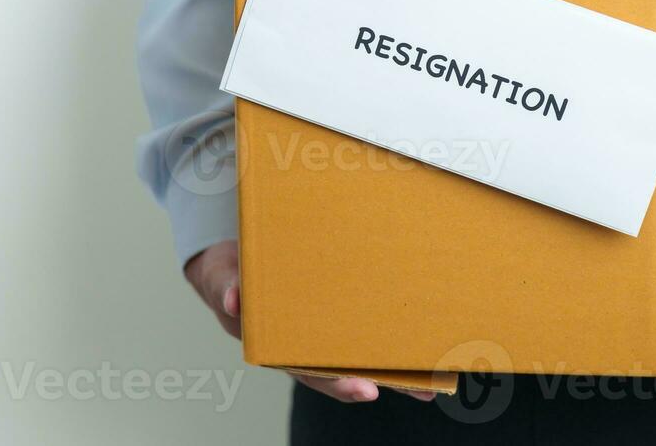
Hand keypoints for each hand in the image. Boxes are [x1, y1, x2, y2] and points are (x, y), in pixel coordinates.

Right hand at [184, 240, 435, 403]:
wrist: (231, 265)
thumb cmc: (229, 277)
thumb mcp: (222, 279)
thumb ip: (226, 287)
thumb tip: (233, 299)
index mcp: (278, 346)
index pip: (310, 370)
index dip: (338, 382)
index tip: (365, 389)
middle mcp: (305, 345)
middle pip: (347, 369)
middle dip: (384, 381)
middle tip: (419, 391)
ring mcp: (321, 331)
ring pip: (362, 354)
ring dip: (397, 368)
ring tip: (434, 378)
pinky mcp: (333, 310)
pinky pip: (364, 326)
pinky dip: (390, 333)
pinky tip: (422, 337)